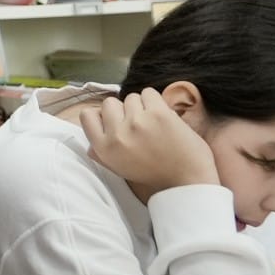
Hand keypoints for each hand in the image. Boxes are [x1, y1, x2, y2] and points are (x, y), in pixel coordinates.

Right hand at [76, 90, 217, 199]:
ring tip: (153, 122)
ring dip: (142, 106)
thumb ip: (102, 154)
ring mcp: (137, 122)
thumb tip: (90, 146)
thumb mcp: (119, 168)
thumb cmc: (154, 175)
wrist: (187, 181)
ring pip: (131, 97)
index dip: (101, 115)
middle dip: (123, 110)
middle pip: (109, 103)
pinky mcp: (158, 114)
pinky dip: (155, 101)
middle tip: (138, 123)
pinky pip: (149, 93)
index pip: (87, 115)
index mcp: (104, 149)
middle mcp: (117, 134)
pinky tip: (162, 115)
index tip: (115, 121)